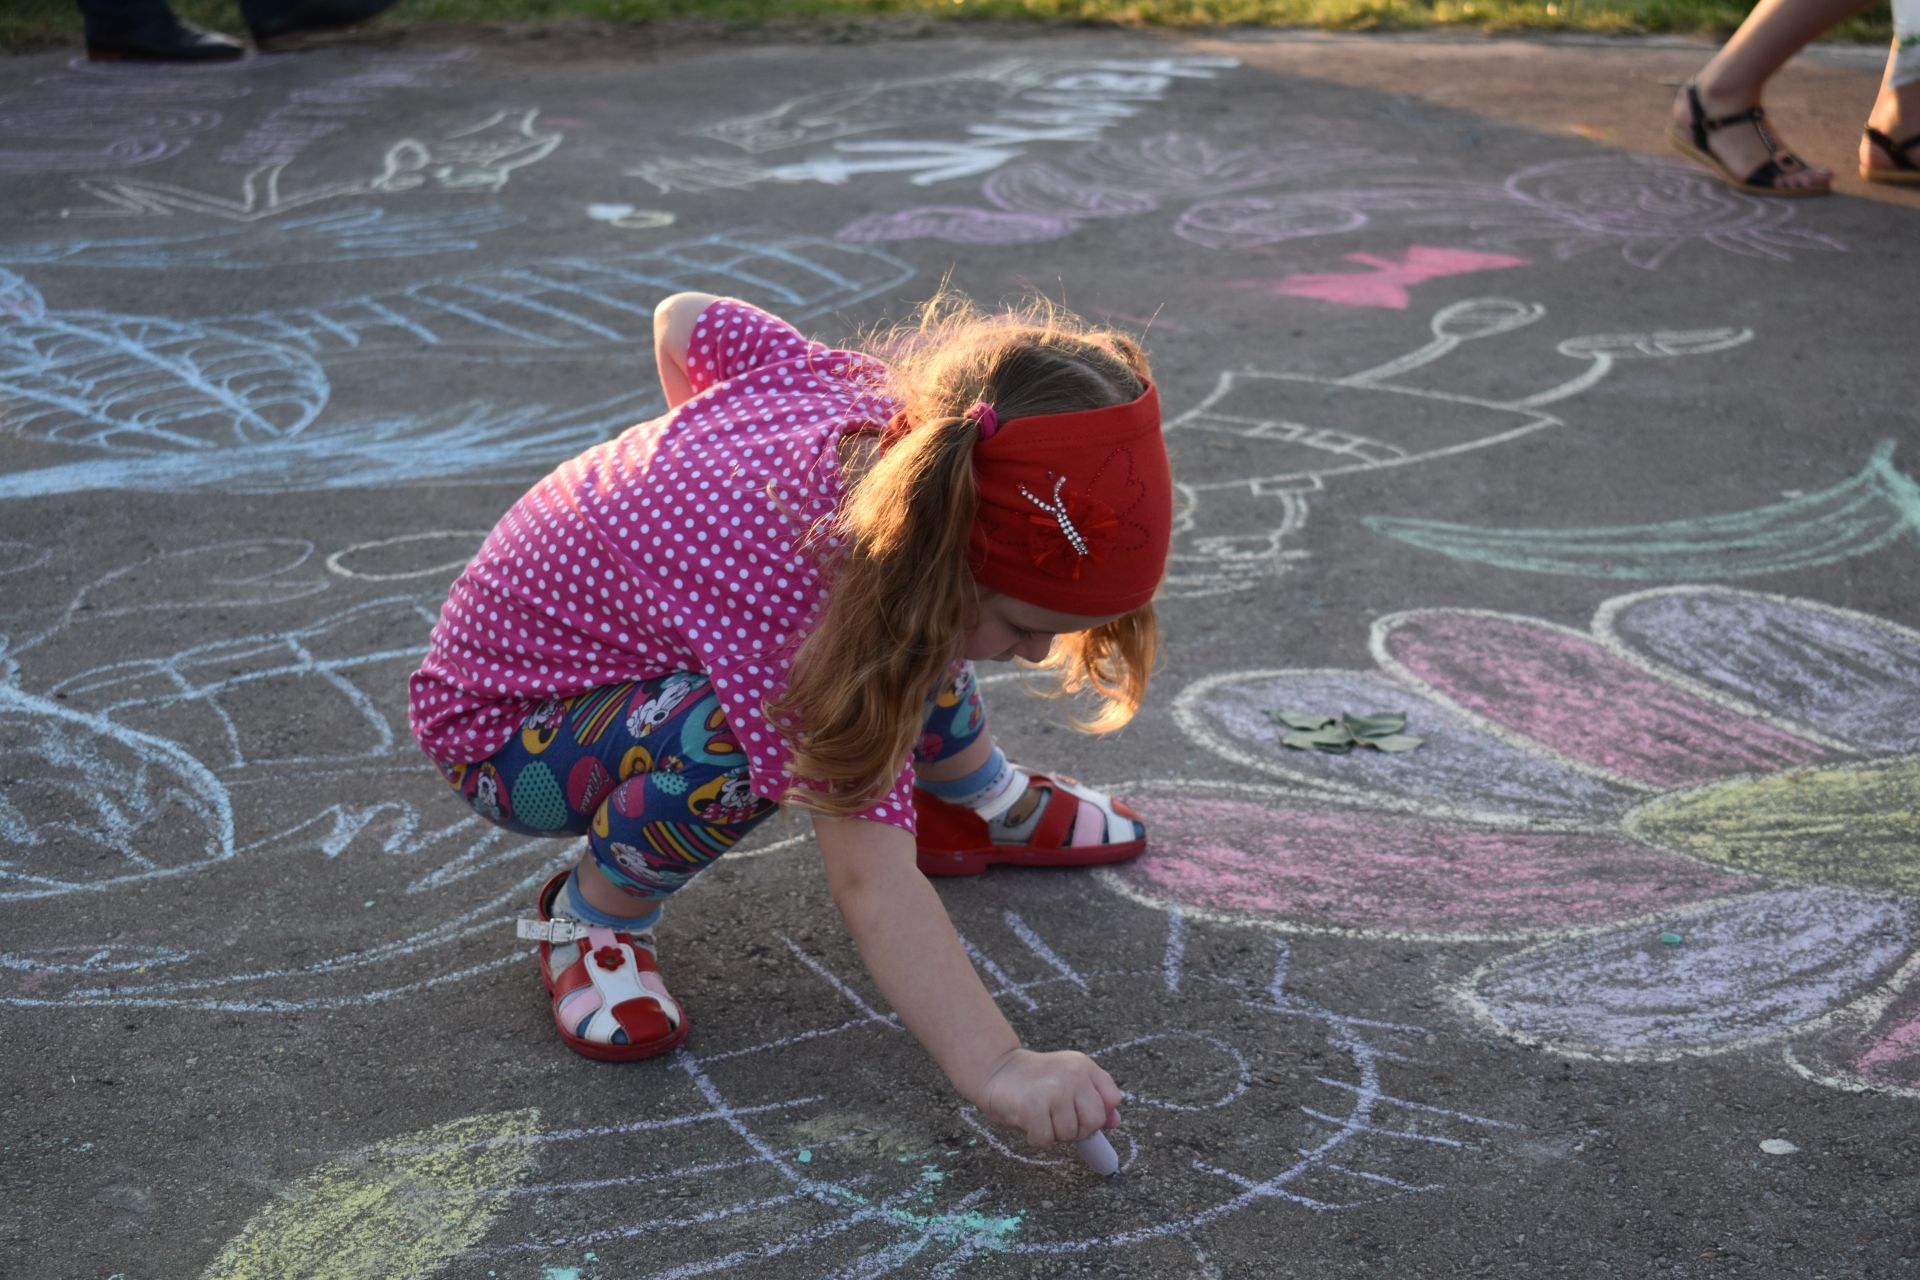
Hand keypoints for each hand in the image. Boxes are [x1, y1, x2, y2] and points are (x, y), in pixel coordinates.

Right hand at [979, 1048, 1122, 1147]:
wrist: (994, 1068)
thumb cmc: (1034, 1080)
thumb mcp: (1068, 1081)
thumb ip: (1094, 1098)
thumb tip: (1114, 1122)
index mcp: (1084, 1066)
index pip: (1112, 1100)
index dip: (1097, 1114)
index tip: (1079, 1112)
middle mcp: (1073, 1075)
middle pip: (1094, 1122)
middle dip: (1077, 1129)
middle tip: (1056, 1118)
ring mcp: (1054, 1090)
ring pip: (1069, 1134)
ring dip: (1053, 1133)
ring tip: (1039, 1114)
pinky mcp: (1033, 1106)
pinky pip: (1046, 1140)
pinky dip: (1035, 1137)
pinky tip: (1027, 1120)